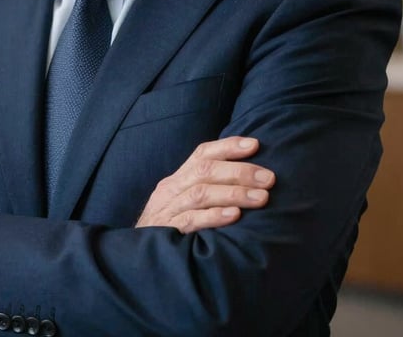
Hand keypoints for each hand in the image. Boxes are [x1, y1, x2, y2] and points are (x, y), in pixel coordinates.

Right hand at [135, 137, 274, 232]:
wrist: (133, 258)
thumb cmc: (169, 227)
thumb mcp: (183, 202)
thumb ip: (206, 189)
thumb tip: (248, 180)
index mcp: (177, 179)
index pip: (203, 154)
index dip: (228, 147)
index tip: (256, 144)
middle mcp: (171, 189)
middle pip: (205, 171)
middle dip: (240, 172)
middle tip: (269, 178)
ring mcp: (167, 210)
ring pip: (201, 193)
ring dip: (234, 193)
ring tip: (261, 198)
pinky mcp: (167, 232)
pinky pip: (191, 220)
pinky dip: (214, 216)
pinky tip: (235, 216)